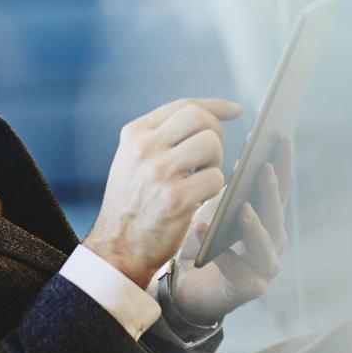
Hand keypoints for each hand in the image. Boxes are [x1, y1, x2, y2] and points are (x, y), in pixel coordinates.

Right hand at [84, 97, 241, 286]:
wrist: (117, 247)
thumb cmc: (132, 203)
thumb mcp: (133, 160)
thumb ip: (159, 137)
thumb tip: (206, 116)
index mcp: (134, 134)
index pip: (183, 105)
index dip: (214, 106)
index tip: (234, 110)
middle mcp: (145, 148)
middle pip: (199, 118)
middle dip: (216, 132)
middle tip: (213, 153)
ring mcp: (160, 172)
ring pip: (211, 144)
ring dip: (215, 161)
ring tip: (202, 176)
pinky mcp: (176, 199)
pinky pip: (215, 178)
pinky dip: (212, 189)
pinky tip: (198, 197)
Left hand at [170, 145, 291, 324]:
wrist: (186, 282)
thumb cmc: (205, 238)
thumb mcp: (217, 206)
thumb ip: (230, 185)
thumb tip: (234, 148)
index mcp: (268, 214)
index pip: (281, 184)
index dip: (282, 160)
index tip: (279, 134)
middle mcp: (274, 238)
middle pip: (276, 211)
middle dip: (271, 189)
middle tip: (264, 167)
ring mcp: (264, 265)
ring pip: (265, 243)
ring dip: (254, 224)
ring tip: (241, 207)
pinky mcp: (248, 287)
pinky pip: (237, 269)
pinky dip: (221, 252)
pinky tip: (203, 230)